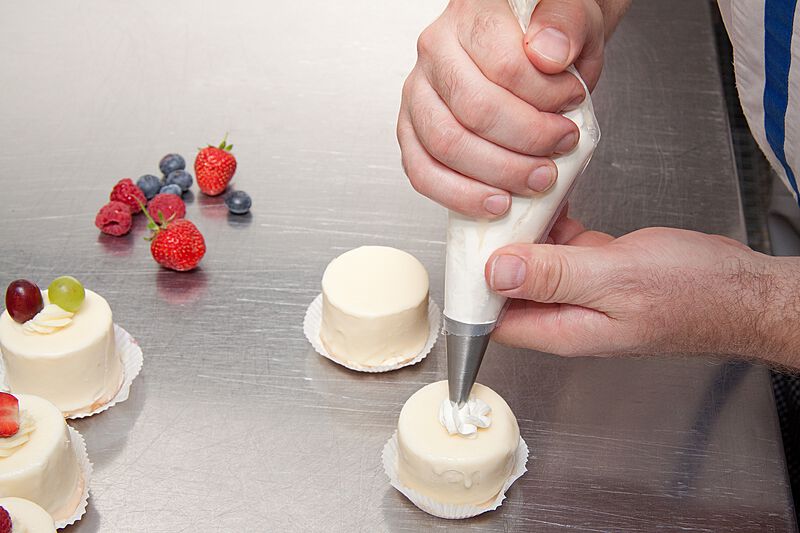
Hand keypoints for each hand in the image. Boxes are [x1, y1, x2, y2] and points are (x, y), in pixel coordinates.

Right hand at [398, 0, 604, 218]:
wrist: (528, 48)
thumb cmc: (545, 38)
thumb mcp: (574, 17)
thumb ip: (567, 23)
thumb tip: (548, 53)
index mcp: (472, 16)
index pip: (504, 66)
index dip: (545, 96)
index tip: (572, 103)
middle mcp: (436, 52)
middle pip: (474, 109)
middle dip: (526, 141)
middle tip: (559, 148)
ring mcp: (418, 93)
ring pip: (445, 144)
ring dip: (497, 172)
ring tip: (535, 180)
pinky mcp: (412, 130)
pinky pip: (422, 171)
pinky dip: (459, 195)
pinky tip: (493, 201)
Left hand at [485, 216, 799, 363]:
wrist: (744, 291)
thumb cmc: (696, 295)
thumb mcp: (617, 280)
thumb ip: (554, 276)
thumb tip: (497, 273)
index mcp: (564, 329)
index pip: (494, 320)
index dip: (472, 289)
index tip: (464, 249)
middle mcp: (567, 313)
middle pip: (508, 288)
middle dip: (493, 253)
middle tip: (485, 212)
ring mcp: (582, 291)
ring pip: (532, 263)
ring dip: (522, 233)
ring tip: (514, 198)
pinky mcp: (598, 269)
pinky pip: (561, 246)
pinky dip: (552, 224)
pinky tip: (550, 199)